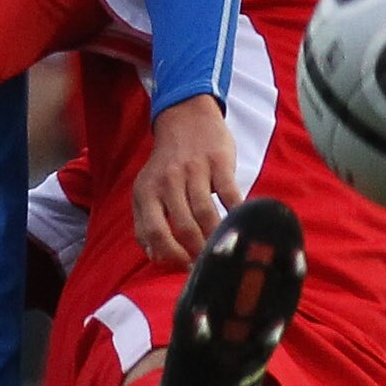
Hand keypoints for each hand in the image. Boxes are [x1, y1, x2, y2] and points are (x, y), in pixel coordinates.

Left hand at [132, 94, 239, 265]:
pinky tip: (240, 224)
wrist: (185, 118)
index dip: (171, 255)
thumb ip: (145, 223)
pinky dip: (236, 212)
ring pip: (206, 214)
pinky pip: (229, 193)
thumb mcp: (146, 190)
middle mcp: (168, 181)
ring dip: (215, 237)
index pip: (154, 233)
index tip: (185, 267)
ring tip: (222, 250)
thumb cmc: (167, 164)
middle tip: (208, 263)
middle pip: (184, 227)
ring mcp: (194, 170)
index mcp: (146, 192)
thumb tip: (155, 256)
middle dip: (198, 251)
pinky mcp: (218, 161)